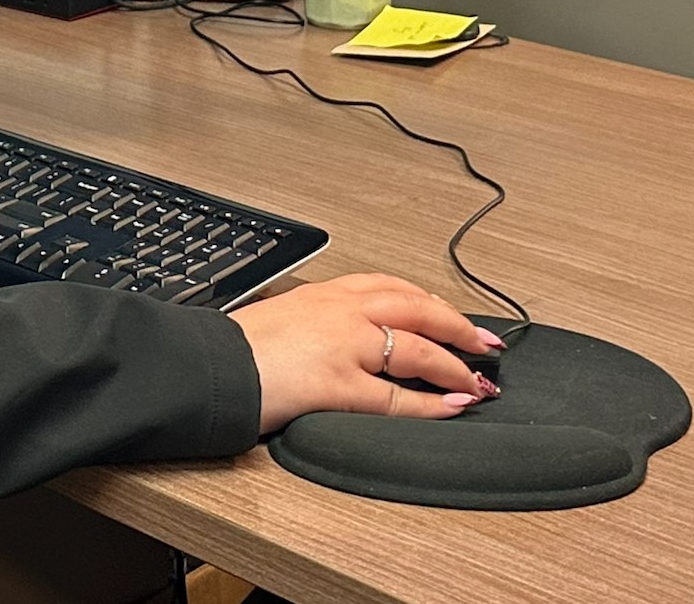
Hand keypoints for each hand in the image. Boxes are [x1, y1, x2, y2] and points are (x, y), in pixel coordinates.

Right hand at [228, 273, 501, 433]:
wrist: (209, 365)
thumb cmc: (235, 346)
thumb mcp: (280, 316)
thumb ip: (313, 321)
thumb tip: (332, 339)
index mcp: (325, 293)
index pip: (391, 287)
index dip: (428, 301)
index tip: (448, 312)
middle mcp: (340, 311)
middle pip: (417, 309)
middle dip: (457, 325)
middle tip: (484, 343)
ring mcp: (344, 346)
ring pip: (417, 349)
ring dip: (455, 366)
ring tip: (478, 380)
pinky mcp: (340, 385)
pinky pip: (398, 397)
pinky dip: (433, 404)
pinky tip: (454, 407)